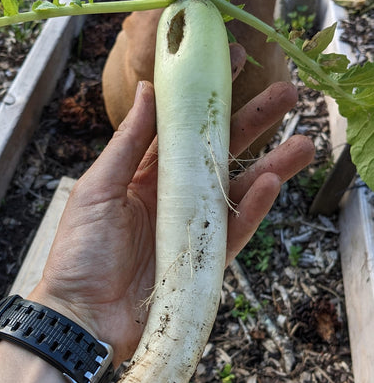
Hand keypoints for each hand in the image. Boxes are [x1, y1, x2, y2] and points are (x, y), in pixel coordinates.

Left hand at [30, 75, 313, 366]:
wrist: (81, 317)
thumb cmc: (79, 252)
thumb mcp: (98, 188)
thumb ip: (127, 143)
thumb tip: (149, 89)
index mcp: (143, 175)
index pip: (182, 128)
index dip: (208, 97)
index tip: (233, 65)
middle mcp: (172, 196)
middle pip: (219, 154)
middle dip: (253, 125)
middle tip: (287, 97)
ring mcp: (190, 227)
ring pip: (236, 191)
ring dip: (271, 166)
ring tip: (303, 144)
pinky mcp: (203, 260)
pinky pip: (233, 231)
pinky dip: (252, 209)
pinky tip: (272, 182)